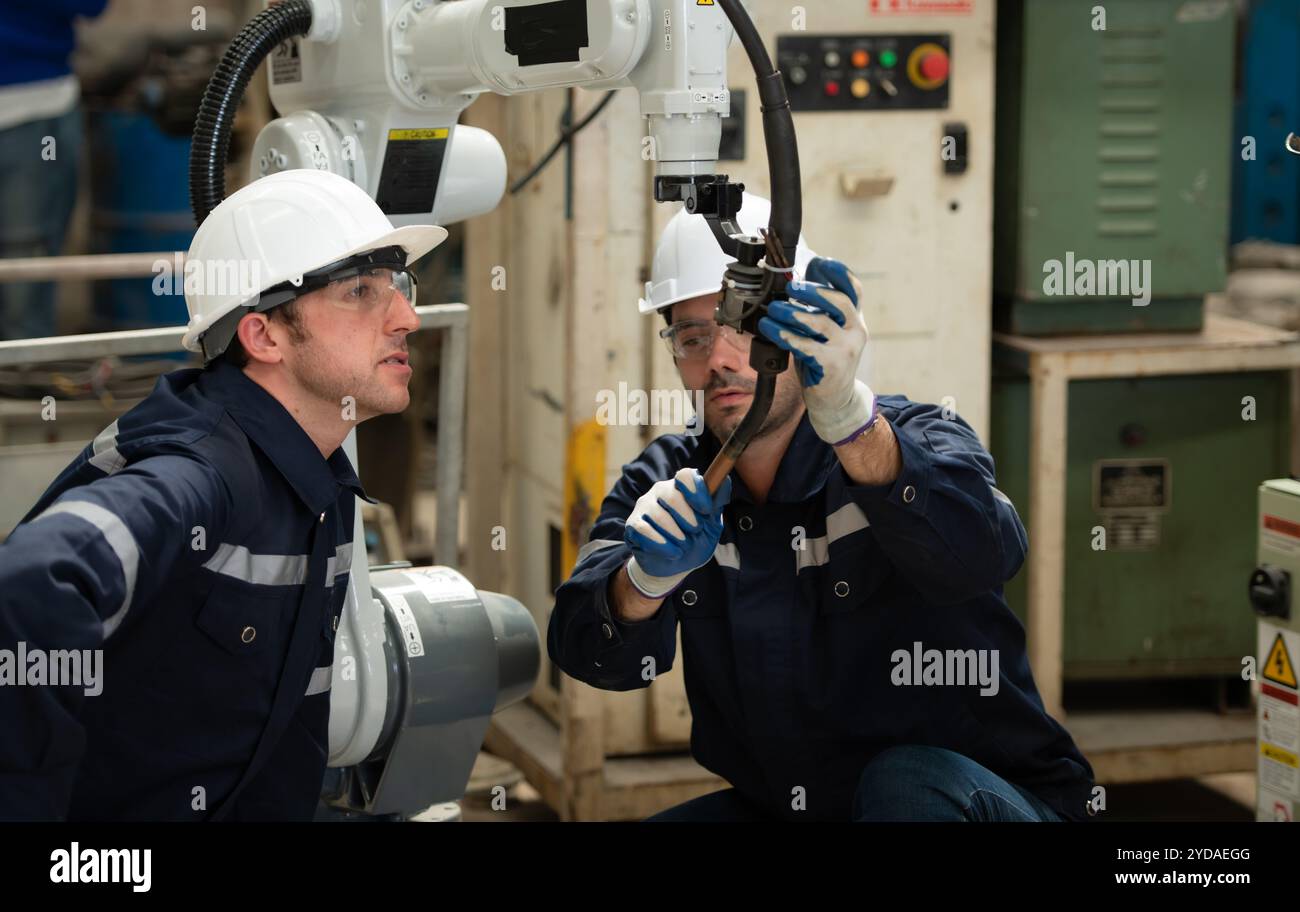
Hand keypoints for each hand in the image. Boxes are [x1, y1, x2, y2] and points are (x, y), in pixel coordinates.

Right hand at [623, 468, 731, 598]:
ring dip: (676, 535)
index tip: (706, 510)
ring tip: (683, 546)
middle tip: (695, 530)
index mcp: (681, 488)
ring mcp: (645, 506)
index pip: (685, 475)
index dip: (696, 491)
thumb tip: (724, 480)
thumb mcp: (712, 525)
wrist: (676, 567)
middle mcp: (661, 491)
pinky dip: (661, 544)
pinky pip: (644, 530)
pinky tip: (672, 552)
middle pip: (671, 495)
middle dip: (687, 517)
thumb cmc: (695, 541)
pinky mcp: (633, 524)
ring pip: (658, 515)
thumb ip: (717, 503)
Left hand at [758, 256, 875, 444]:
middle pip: (839, 301)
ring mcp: (846, 349)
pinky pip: (807, 346)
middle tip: (790, 287)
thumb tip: (796, 281)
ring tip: (773, 309)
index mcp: (854, 319)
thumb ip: (816, 311)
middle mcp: (855, 331)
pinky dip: (787, 336)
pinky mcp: (832, 366)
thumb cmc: (824, 362)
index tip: (817, 262)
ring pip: (820, 322)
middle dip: (812, 290)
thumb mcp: (825, 333)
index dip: (837, 272)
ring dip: (792, 312)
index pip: (853, 289)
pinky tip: (772, 330)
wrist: (835, 402)